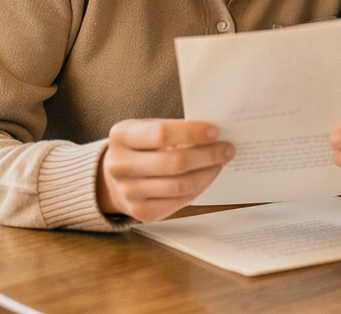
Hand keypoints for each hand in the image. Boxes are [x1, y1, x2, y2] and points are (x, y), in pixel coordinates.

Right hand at [96, 119, 233, 222]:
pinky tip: (207, 176)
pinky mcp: (141, 212)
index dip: (192, 133)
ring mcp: (129, 192)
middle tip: (227, 149)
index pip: (162, 133)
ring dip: (208, 173)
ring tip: (220, 162)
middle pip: (174, 163)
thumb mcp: (147, 129)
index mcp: (121, 136)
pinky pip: (180, 201)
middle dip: (208, 155)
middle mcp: (120, 166)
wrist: (113, 178)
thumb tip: (214, 135)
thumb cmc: (140, 147)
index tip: (215, 131)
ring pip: (181, 185)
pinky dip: (200, 187)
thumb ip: (174, 130)